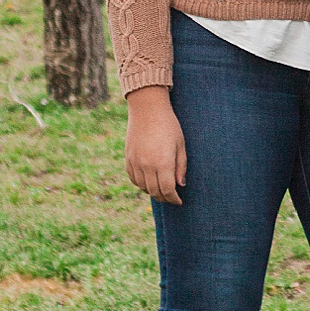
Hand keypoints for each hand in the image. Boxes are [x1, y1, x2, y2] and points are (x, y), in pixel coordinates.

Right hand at [126, 89, 186, 204]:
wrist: (147, 109)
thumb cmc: (168, 125)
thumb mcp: (180, 144)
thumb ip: (181, 166)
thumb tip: (181, 185)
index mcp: (163, 163)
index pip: (168, 190)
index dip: (174, 199)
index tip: (179, 201)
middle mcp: (147, 165)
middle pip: (155, 191)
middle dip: (164, 198)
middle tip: (172, 198)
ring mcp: (135, 162)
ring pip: (143, 187)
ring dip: (153, 192)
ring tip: (161, 191)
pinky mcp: (128, 158)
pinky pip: (133, 178)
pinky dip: (141, 184)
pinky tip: (148, 182)